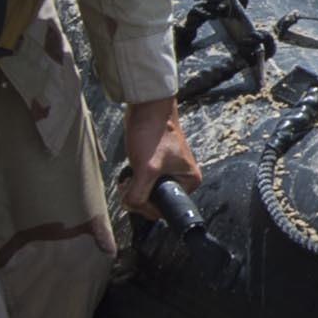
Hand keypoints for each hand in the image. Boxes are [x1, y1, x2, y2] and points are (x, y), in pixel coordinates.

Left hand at [117, 99, 199, 220]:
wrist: (146, 108)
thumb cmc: (154, 132)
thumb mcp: (146, 168)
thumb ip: (139, 195)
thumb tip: (130, 207)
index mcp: (190, 182)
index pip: (166, 209)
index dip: (147, 207)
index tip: (134, 196)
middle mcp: (182, 178)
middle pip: (156, 202)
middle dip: (138, 197)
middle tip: (128, 184)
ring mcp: (169, 172)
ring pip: (147, 193)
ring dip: (134, 189)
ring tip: (128, 178)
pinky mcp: (156, 165)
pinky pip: (143, 182)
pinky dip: (133, 181)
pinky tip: (129, 172)